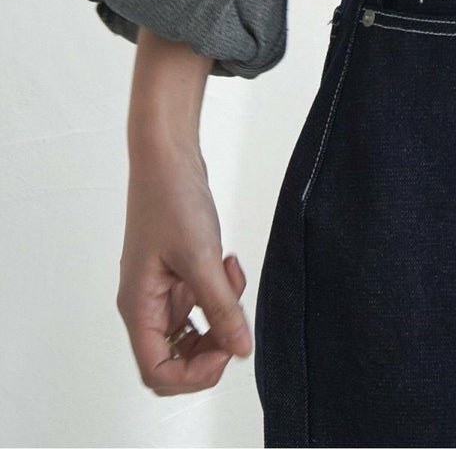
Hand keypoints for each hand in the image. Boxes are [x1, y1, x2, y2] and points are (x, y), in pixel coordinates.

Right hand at [118, 138, 252, 394]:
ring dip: (220, 317)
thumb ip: (221, 306)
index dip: (194, 373)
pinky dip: (220, 293)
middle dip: (211, 347)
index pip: (158, 371)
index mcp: (139, 307)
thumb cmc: (171, 200)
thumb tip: (241, 349)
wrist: (167, 157)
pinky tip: (229, 265)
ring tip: (232, 279)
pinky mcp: (177, 274)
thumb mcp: (201, 257)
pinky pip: (200, 302)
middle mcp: (146, 305)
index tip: (226, 347)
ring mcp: (161, 290)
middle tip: (235, 320)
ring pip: (192, 331)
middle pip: (175, 358)